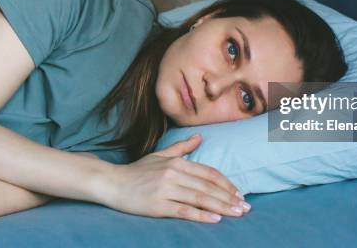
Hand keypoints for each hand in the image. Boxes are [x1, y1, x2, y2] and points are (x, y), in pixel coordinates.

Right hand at [92, 134, 249, 222]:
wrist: (112, 183)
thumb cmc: (136, 171)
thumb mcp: (160, 155)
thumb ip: (181, 148)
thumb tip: (199, 137)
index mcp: (176, 162)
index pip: (208, 173)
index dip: (226, 184)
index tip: (239, 194)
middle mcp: (173, 174)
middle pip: (208, 187)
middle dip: (229, 197)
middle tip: (245, 207)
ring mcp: (166, 189)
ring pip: (200, 198)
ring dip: (222, 207)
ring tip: (237, 214)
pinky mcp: (158, 205)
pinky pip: (184, 210)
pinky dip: (201, 215)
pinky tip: (216, 219)